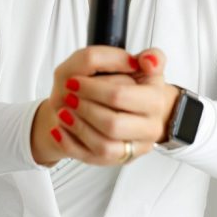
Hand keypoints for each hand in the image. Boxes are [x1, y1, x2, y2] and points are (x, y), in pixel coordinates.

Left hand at [30, 46, 179, 166]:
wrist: (123, 109)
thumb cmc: (128, 87)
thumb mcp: (138, 65)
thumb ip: (149, 57)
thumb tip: (148, 61)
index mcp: (156, 101)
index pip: (120, 95)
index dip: (93, 88)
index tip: (74, 80)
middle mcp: (150, 128)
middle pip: (113, 124)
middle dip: (84, 108)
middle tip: (68, 96)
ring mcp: (133, 148)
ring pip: (104, 145)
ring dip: (78, 127)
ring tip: (63, 111)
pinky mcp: (116, 160)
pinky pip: (91, 158)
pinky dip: (70, 143)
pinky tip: (60, 129)